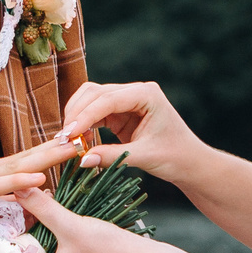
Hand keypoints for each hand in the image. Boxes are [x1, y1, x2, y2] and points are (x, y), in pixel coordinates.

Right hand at [0, 138, 78, 213]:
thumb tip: (24, 204)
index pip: (27, 162)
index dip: (52, 153)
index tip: (78, 145)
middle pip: (29, 157)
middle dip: (58, 148)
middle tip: (87, 135)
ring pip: (18, 166)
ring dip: (46, 157)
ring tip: (72, 148)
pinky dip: (19, 182)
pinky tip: (39, 179)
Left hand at [21, 186, 149, 252]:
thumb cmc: (108, 249)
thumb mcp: (70, 224)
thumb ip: (43, 208)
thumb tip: (19, 188)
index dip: (19, 231)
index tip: (20, 211)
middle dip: (33, 228)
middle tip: (33, 205)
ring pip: (49, 252)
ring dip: (48, 231)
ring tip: (48, 207)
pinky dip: (62, 239)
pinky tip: (66, 221)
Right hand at [60, 82, 205, 184]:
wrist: (188, 161)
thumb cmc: (174, 156)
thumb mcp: (144, 157)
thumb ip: (112, 157)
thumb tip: (82, 160)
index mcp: (146, 94)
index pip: (107, 99)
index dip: (85, 116)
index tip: (69, 134)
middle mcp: (135, 91)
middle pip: (94, 93)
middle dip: (76, 114)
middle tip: (63, 138)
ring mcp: (126, 99)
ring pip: (91, 99)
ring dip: (77, 117)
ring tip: (68, 140)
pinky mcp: (120, 112)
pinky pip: (95, 112)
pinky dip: (83, 124)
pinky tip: (77, 139)